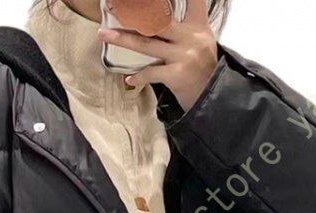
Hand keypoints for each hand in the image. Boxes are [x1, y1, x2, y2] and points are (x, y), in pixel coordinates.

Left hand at [97, 0, 219, 112]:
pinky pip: (151, 73)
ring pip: (147, 44)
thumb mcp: (201, 43)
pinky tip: (128, 79)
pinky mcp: (177, 74)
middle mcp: (191, 37)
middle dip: (133, 12)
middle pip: (157, 19)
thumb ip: (184, 28)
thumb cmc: (202, 71)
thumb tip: (155, 18)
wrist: (211, 98)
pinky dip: (138, 76)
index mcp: (198, 26)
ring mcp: (183, 56)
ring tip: (104, 34)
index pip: (193, 0)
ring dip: (123, 39)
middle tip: (112, 7)